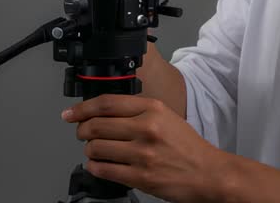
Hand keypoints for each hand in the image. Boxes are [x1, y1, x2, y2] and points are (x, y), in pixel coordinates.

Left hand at [63, 94, 231, 202]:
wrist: (209, 173)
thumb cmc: (188, 147)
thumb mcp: (167, 116)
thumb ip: (138, 111)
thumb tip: (104, 112)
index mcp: (153, 109)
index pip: (107, 103)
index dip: (83, 108)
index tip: (71, 113)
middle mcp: (147, 129)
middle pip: (96, 125)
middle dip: (82, 130)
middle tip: (81, 132)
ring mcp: (143, 154)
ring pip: (96, 148)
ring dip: (89, 150)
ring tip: (94, 151)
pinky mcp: (141, 176)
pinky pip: (104, 170)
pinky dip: (95, 167)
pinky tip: (99, 165)